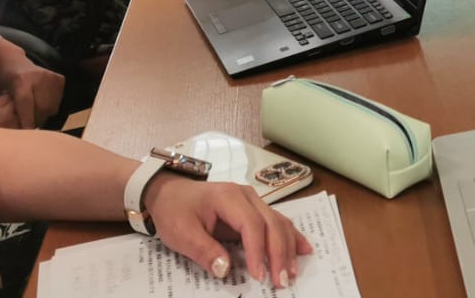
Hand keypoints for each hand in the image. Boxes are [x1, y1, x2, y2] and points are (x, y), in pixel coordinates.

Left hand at [0, 51, 63, 128]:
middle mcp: (37, 76)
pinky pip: (59, 99)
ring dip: (44, 115)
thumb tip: (8, 128)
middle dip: (36, 120)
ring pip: (52, 105)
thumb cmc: (0, 81)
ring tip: (34, 116)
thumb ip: (2, 109)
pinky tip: (42, 105)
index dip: (27, 120)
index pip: (26, 104)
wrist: (11, 61)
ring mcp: (50, 76)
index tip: (27, 134)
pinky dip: (52, 106)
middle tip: (29, 126)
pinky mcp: (58, 78)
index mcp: (20, 80)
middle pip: (42, 107)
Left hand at [147, 176, 312, 287]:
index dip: (258, 250)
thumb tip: (226, 270)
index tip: (259, 275)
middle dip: (279, 253)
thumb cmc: (175, 211)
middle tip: (282, 281)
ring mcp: (253, 201)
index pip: (251, 224)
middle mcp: (247, 196)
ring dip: (288, 248)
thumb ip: (204, 251)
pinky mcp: (254, 209)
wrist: (170, 193)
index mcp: (229, 197)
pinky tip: (304, 248)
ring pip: (279, 223)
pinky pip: (277, 222)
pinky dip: (291, 237)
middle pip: (271, 223)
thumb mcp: (181, 233)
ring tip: (291, 272)